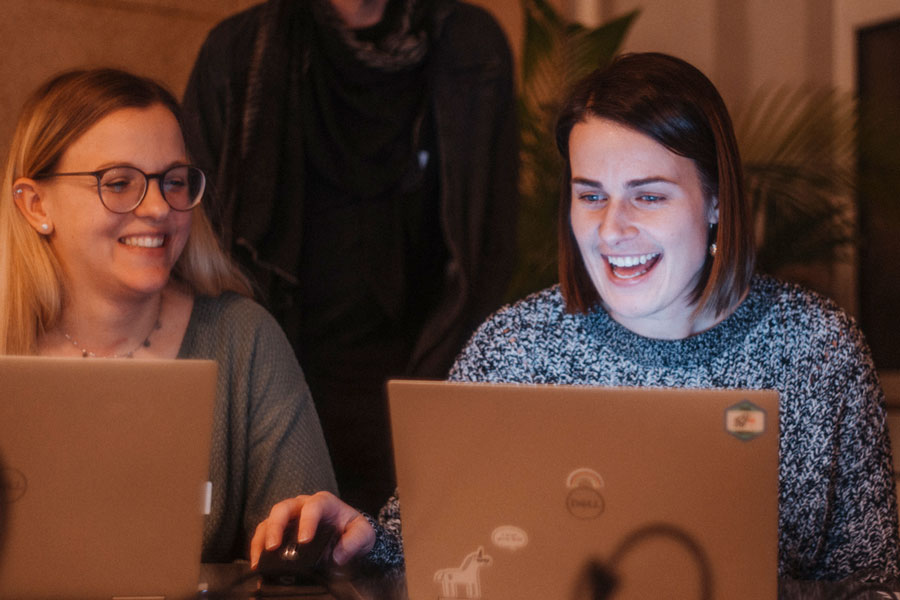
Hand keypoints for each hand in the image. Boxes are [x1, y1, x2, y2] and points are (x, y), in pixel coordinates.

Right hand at [250, 491, 375, 568]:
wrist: (349, 537)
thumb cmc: (353, 531)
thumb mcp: (363, 534)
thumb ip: (355, 541)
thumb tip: (338, 555)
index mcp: (324, 503)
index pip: (313, 507)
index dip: (307, 521)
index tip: (304, 541)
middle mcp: (303, 506)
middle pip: (283, 508)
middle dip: (276, 526)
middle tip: (273, 547)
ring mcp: (289, 518)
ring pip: (269, 520)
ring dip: (262, 539)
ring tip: (259, 559)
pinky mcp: (281, 532)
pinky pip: (264, 535)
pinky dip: (258, 548)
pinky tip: (257, 564)